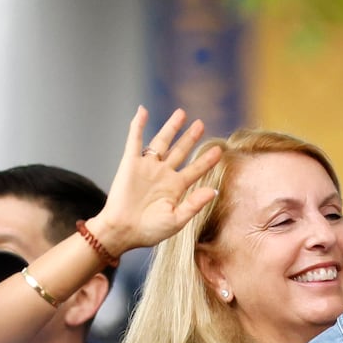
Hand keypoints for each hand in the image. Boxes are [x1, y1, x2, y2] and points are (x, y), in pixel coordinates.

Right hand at [87, 106, 223, 256]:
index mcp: (175, 188)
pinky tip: (142, 111)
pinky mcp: (130, 164)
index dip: (206, 160)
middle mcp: (163, 175)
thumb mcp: (176, 219)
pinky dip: (137, 126)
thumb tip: (214, 191)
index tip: (219, 150)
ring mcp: (147, 168)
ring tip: (182, 114)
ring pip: (161, 142)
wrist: (122, 231)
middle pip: (180, 151)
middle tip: (201, 124)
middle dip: (190, 137)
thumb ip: (195, 204)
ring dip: (171, 127)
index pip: (195, 170)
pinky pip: (135, 140)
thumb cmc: (149, 230)